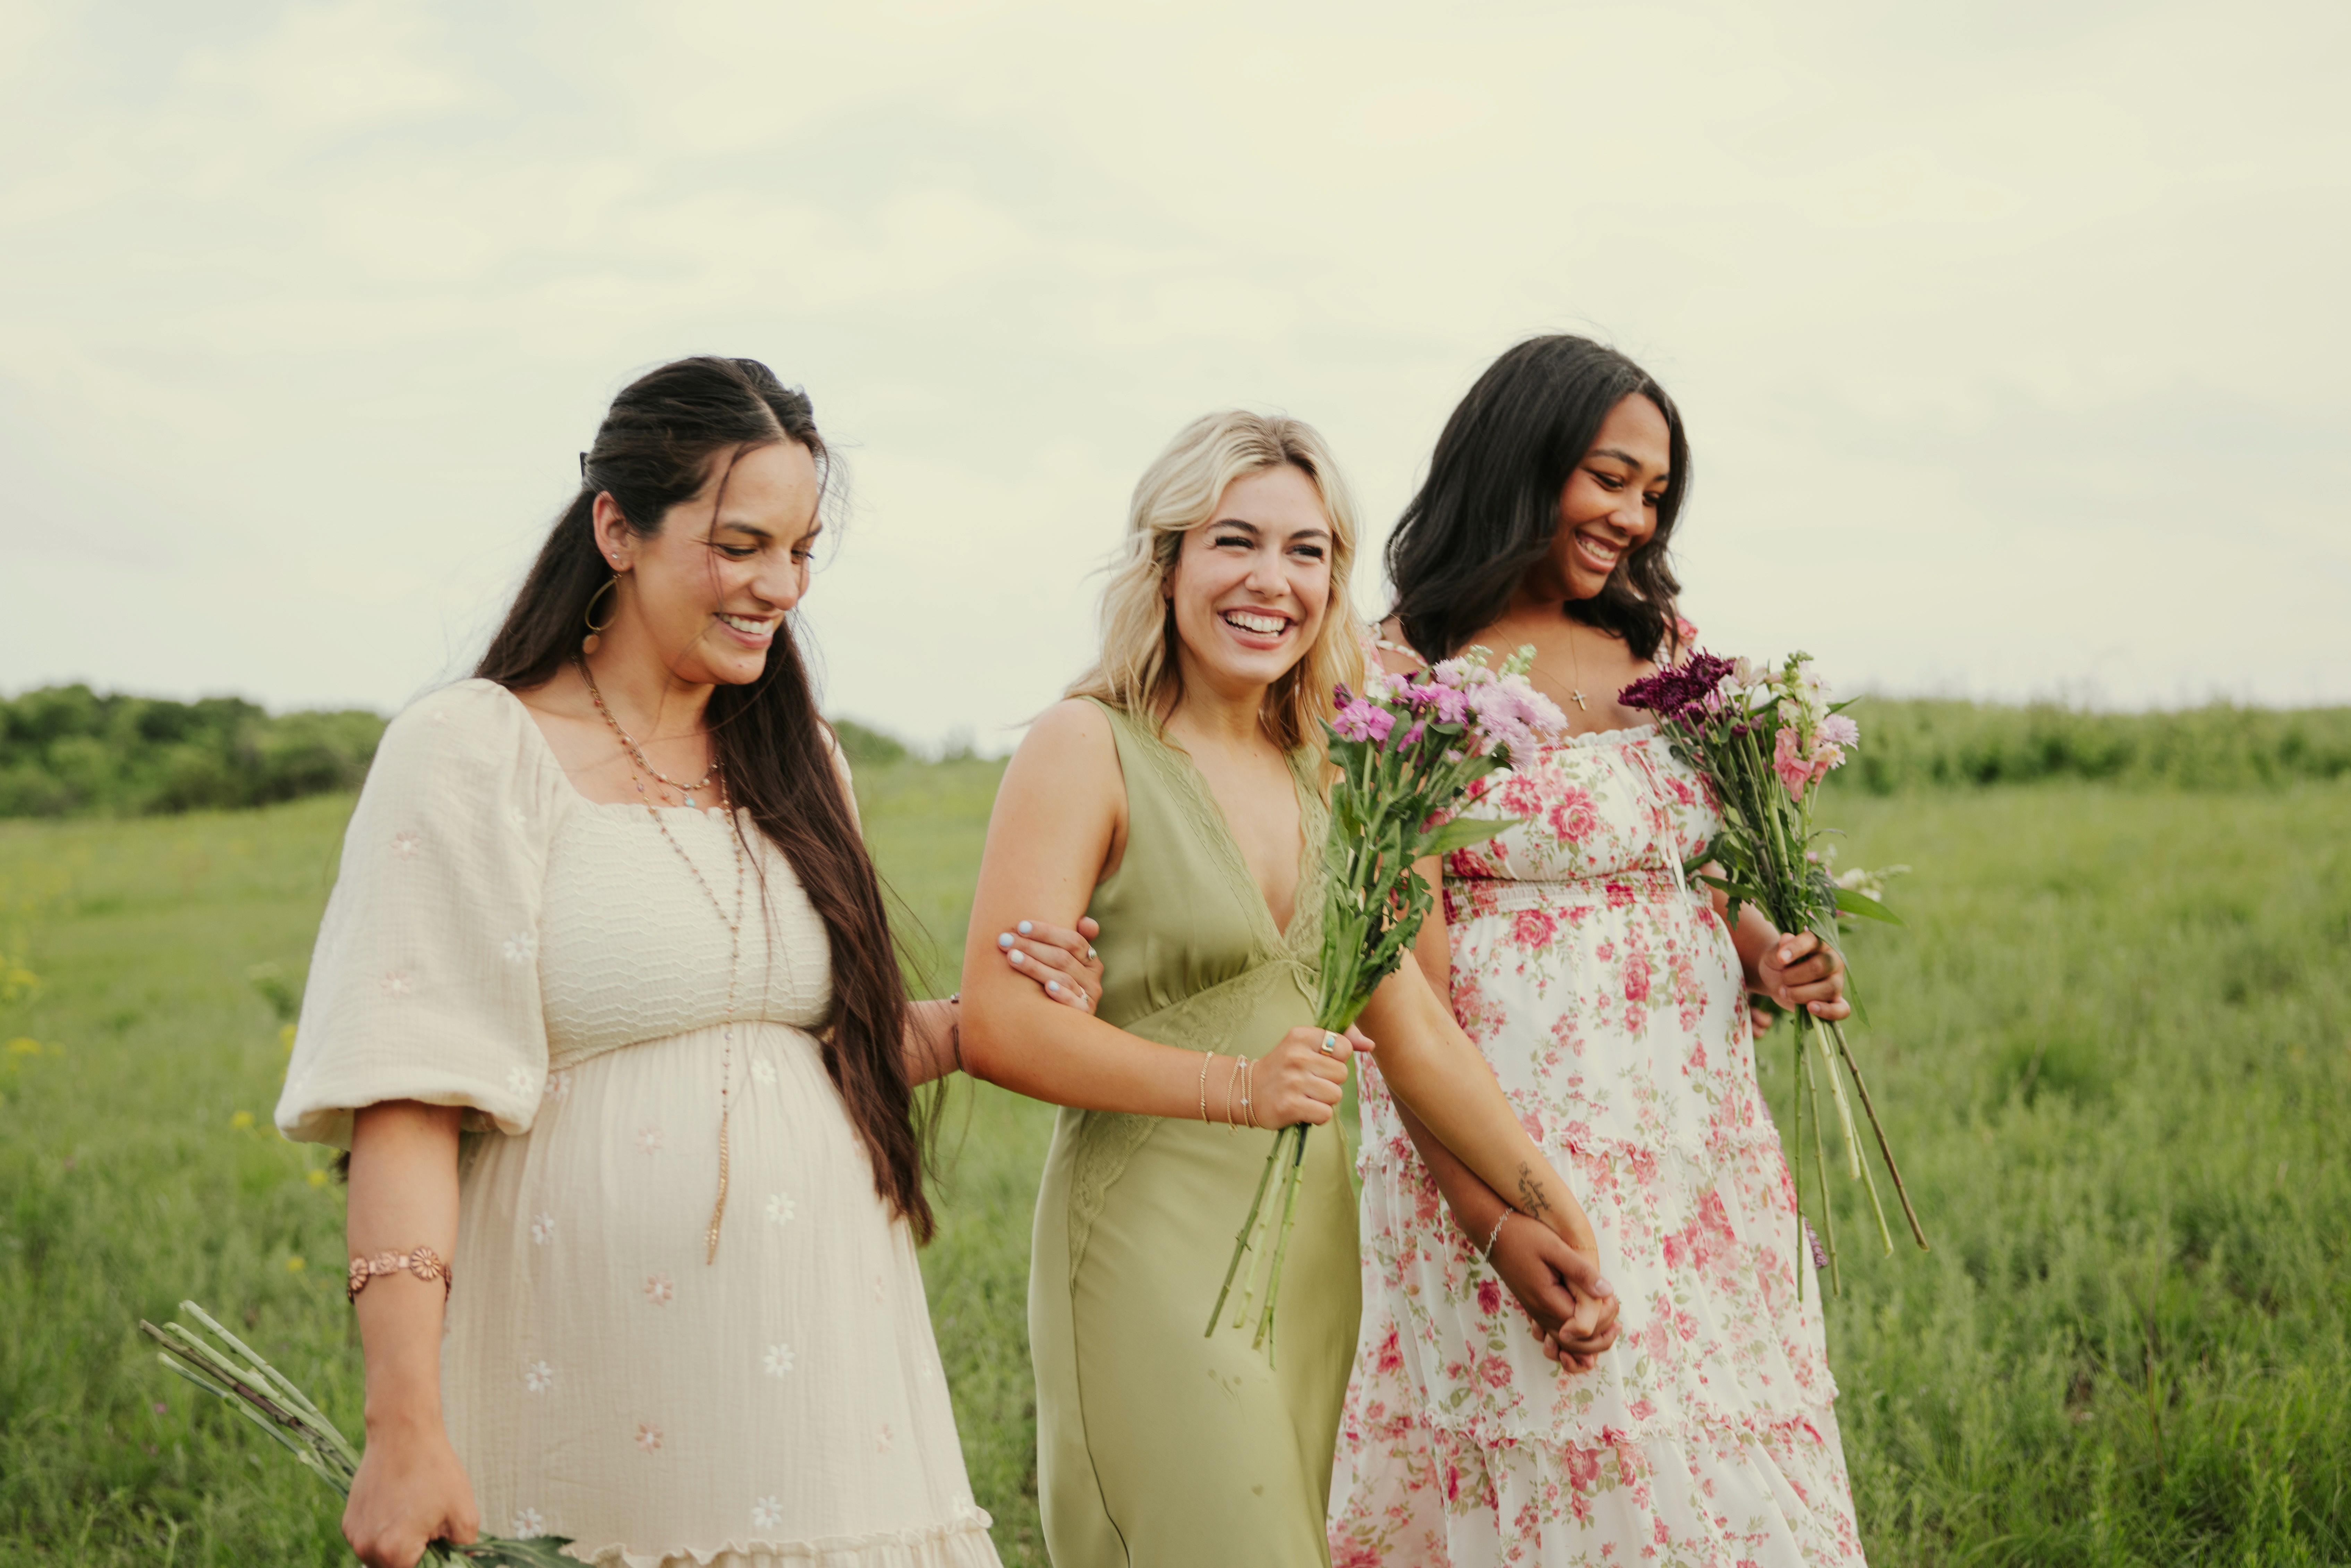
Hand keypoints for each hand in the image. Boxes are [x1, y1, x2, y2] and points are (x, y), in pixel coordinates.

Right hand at [343, 1416, 477, 1567]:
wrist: (402, 1433)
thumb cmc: (434, 1470)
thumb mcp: (464, 1512)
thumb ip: (464, 1547)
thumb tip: (462, 1561)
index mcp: (394, 1551)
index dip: (431, 1560)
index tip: (437, 1542)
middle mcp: (366, 1548)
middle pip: (395, 1567)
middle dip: (415, 1553)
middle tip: (429, 1524)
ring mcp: (354, 1534)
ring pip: (382, 1555)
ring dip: (398, 1543)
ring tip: (414, 1511)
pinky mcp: (348, 1521)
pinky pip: (370, 1538)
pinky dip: (385, 1530)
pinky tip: (399, 1504)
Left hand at [995, 916, 1105, 1012]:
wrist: (1061, 1027)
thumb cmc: (1056, 983)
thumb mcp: (1066, 961)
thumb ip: (1071, 940)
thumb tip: (1087, 922)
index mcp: (1090, 959)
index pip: (1072, 940)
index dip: (1047, 932)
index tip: (1021, 926)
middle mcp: (1092, 978)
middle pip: (1062, 957)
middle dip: (1031, 946)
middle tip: (1005, 940)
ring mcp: (1089, 997)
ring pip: (1062, 978)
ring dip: (1035, 967)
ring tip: (1011, 957)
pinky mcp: (1084, 1016)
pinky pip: (1075, 1003)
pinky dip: (1062, 994)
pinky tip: (1046, 988)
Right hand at [1237, 1025, 1353, 1127]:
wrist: (1247, 1091)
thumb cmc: (1284, 1067)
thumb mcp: (1306, 1044)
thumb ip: (1340, 1039)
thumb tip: (1370, 1044)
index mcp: (1301, 1035)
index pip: (1343, 1047)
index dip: (1336, 1059)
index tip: (1318, 1062)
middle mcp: (1297, 1057)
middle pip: (1342, 1074)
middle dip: (1331, 1081)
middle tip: (1310, 1082)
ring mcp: (1293, 1082)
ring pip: (1336, 1095)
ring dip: (1325, 1100)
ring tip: (1306, 1096)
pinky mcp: (1290, 1106)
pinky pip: (1325, 1114)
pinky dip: (1318, 1116)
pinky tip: (1303, 1109)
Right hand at [1487, 1215, 1619, 1372]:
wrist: (1493, 1231)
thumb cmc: (1524, 1234)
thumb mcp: (1555, 1247)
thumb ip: (1581, 1272)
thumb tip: (1607, 1292)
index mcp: (1547, 1300)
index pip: (1582, 1327)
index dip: (1602, 1320)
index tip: (1612, 1300)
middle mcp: (1540, 1312)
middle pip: (1574, 1343)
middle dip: (1600, 1338)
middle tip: (1618, 1324)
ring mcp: (1535, 1312)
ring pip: (1565, 1341)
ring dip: (1589, 1342)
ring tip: (1611, 1329)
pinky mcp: (1535, 1306)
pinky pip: (1556, 1332)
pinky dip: (1574, 1336)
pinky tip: (1588, 1325)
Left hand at [1756, 929, 1848, 1020]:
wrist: (1777, 980)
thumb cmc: (1778, 964)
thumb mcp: (1773, 955)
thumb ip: (1779, 948)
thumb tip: (1786, 938)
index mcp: (1818, 943)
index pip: (1811, 941)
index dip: (1796, 949)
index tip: (1780, 958)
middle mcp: (1832, 960)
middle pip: (1820, 967)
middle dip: (1794, 976)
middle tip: (1782, 979)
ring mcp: (1836, 981)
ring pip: (1828, 989)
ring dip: (1801, 994)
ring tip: (1784, 992)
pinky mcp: (1835, 1001)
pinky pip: (1841, 1009)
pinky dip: (1828, 1012)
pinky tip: (1810, 1008)